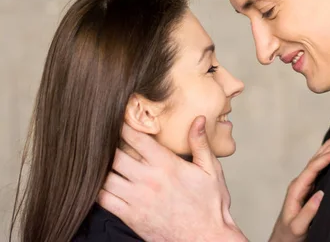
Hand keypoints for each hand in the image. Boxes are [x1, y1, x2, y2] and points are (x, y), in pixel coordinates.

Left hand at [98, 116, 246, 241]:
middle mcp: (148, 180)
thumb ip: (200, 143)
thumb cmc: (210, 204)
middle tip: (105, 137)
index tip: (119, 118)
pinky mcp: (130, 216)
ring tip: (102, 158)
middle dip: (109, 144)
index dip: (124, 125)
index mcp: (167, 165)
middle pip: (115, 155)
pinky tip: (103, 182)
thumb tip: (197, 119)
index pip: (136, 138)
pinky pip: (103, 199)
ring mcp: (137, 199)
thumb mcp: (211, 170)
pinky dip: (98, 189)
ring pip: (106, 176)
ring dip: (102, 166)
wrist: (205, 238)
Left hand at [269, 133, 329, 241]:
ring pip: (317, 162)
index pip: (313, 168)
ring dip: (328, 149)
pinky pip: (319, 169)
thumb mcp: (299, 227)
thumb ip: (308, 211)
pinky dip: (326, 158)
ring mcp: (304, 185)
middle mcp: (300, 183)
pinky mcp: (308, 189)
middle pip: (316, 160)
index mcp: (297, 189)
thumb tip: (321, 193)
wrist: (282, 241)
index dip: (327, 157)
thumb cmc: (289, 236)